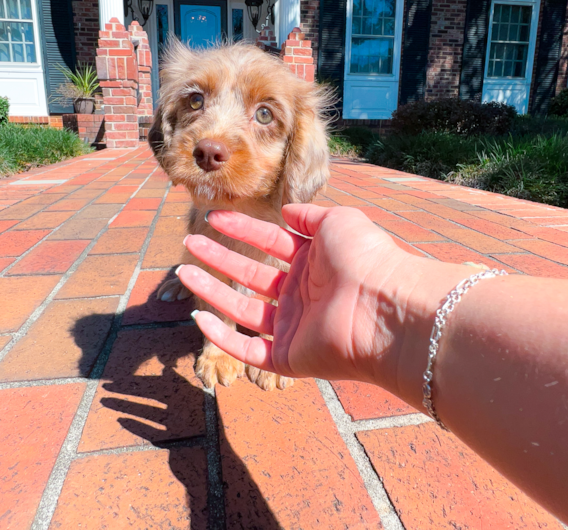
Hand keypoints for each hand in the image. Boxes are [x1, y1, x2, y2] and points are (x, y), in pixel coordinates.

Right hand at [177, 205, 467, 401]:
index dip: (241, 229)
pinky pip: (246, 348)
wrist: (383, 307)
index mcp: (314, 262)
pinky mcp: (287, 357)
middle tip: (189, 242)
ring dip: (211, 290)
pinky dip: (221, 336)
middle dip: (219, 257)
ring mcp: (293, 327)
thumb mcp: (338, 221)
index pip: (269, 241)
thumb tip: (287, 211)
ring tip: (184, 271)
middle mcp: (302, 294)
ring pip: (241, 309)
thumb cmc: (366, 259)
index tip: (213, 217)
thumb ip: (310, 216)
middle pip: (250, 274)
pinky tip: (198, 316)